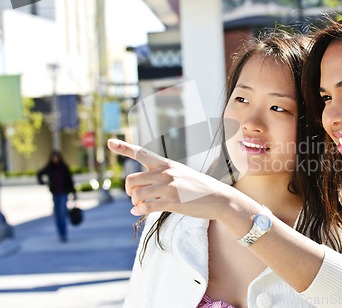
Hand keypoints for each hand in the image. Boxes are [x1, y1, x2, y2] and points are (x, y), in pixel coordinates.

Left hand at [107, 139, 247, 219]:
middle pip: (132, 180)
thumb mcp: (181, 174)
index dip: (124, 148)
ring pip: (136, 194)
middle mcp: (165, 173)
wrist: (218, 198)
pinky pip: (146, 207)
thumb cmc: (198, 187)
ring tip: (140, 206)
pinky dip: (139, 211)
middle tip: (135, 197)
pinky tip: (138, 212)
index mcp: (166, 164)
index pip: (141, 153)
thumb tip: (139, 195)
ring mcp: (169, 187)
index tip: (109, 141)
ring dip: (135, 202)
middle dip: (129, 191)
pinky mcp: (172, 202)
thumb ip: (161, 178)